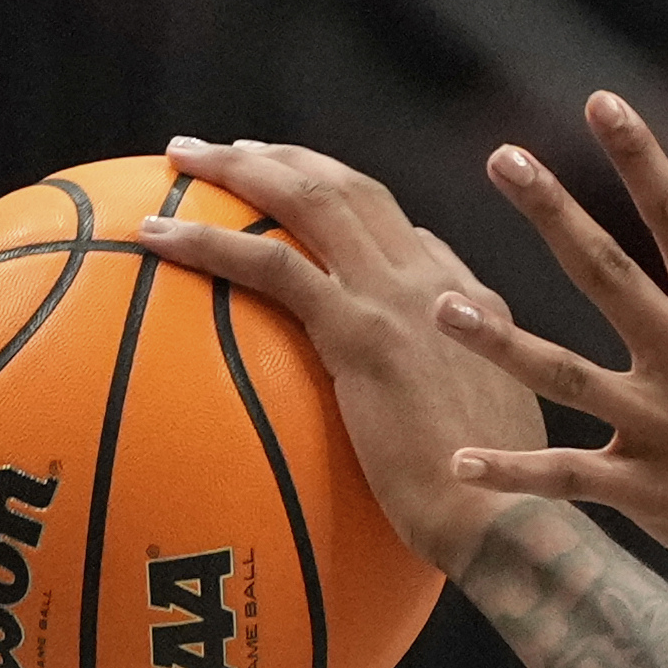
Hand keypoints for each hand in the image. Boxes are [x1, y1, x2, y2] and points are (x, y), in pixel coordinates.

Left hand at [136, 137, 550, 573]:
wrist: (511, 516)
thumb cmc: (499, 505)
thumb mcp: (494, 436)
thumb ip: (456, 401)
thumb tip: (420, 406)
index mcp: (470, 305)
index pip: (402, 233)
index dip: (346, 204)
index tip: (300, 200)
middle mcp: (434, 284)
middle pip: (353, 190)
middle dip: (286, 158)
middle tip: (230, 151)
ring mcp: (398, 300)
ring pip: (311, 200)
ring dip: (241, 167)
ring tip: (183, 158)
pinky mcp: (361, 332)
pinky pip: (271, 266)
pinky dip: (209, 241)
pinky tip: (156, 236)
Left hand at [435, 92, 667, 623]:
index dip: (641, 156)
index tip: (600, 102)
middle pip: (607, 274)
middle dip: (553, 213)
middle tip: (502, 158)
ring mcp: (667, 431)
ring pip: (565, 376)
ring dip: (500, 342)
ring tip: (441, 308)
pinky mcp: (653, 495)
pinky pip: (569, 480)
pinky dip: (514, 473)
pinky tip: (459, 462)